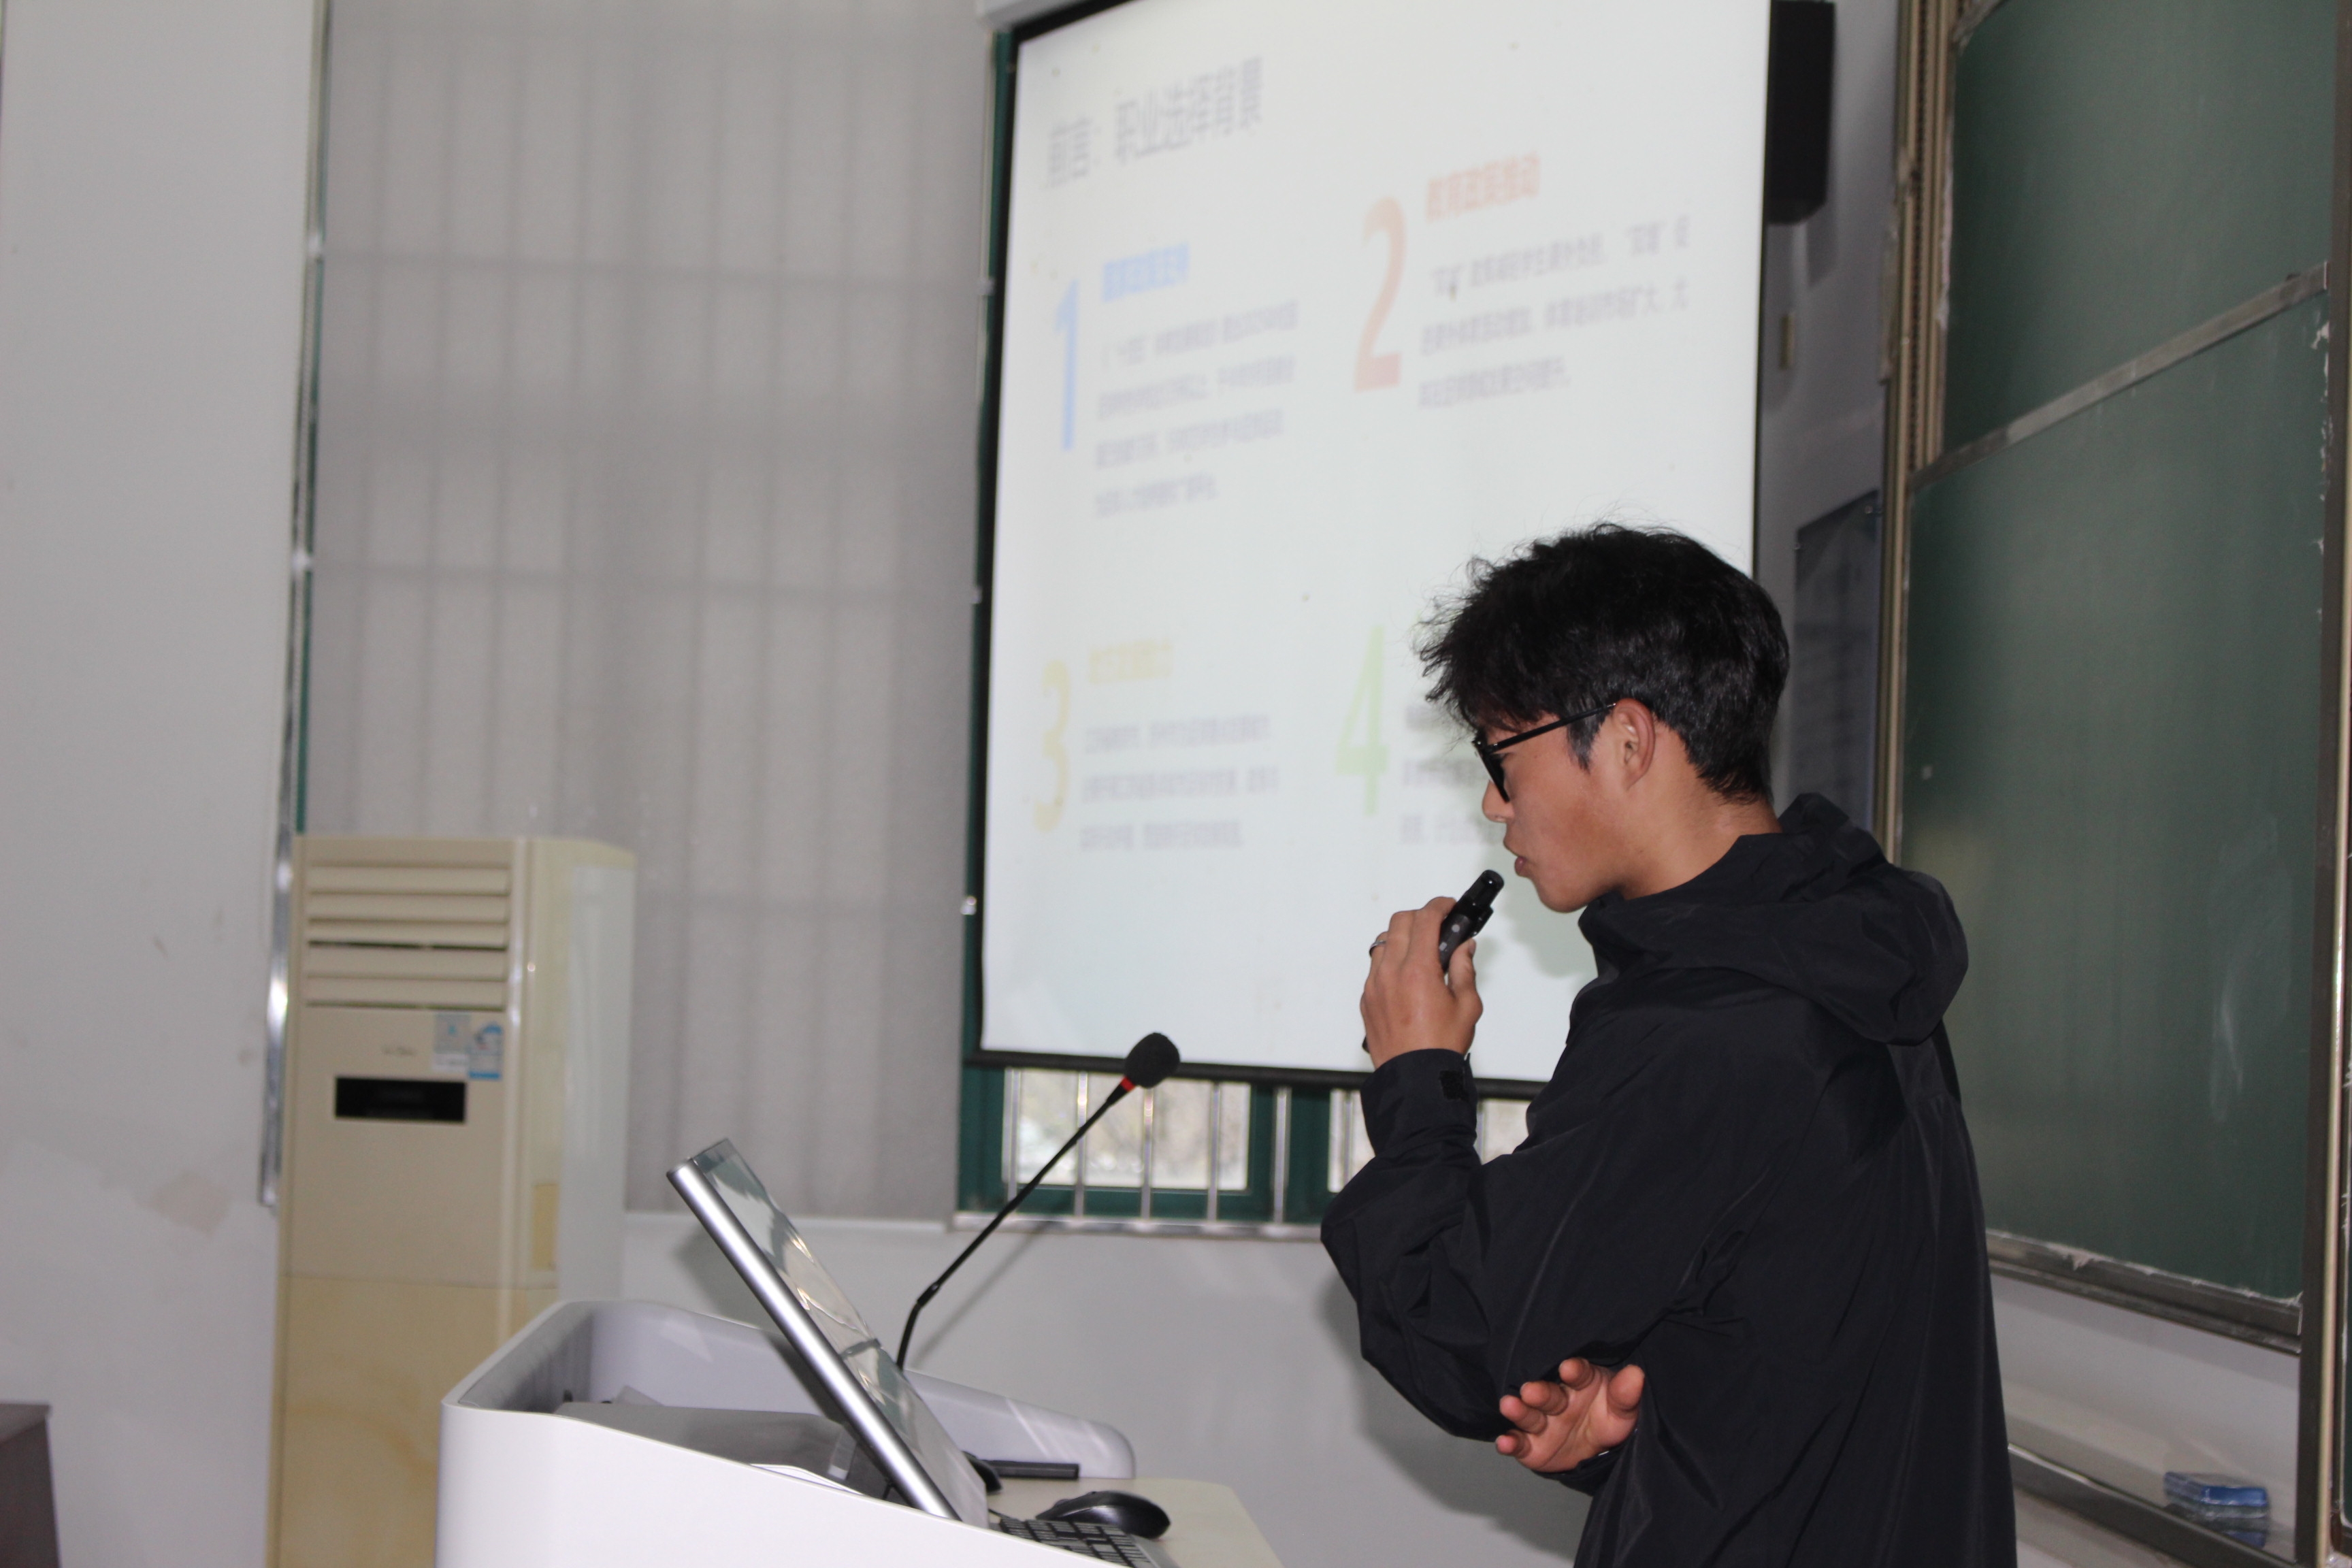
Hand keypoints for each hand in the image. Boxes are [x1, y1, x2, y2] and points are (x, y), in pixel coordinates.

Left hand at [1360, 897, 1480, 1067]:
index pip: (1425, 919)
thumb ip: (1464, 969)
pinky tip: (1407, 976)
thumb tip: (1464, 947)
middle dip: (1420, 917)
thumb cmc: (1440, 1046)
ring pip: (1382, 942)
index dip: (1440, 906)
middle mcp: (1390, 973)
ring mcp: (1374, 985)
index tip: (1449, 906)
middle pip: (1399, 921)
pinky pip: (1375, 967)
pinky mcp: (1367, 999)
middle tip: (1438, 926)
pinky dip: (1390, 961)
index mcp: (1418, 970)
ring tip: (1422, 952)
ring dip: (1402, 938)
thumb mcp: (1467, 1005)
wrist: (1414, 1077)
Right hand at [1495, 1359, 1643, 1473]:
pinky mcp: (1530, 1446)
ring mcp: (1541, 1422)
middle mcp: (1557, 1400)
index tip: (1570, 1369)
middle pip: (1548, 1394)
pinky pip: (1519, 1444)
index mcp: (1580, 1384)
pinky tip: (1503, 1443)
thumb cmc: (1607, 1419)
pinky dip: (1509, 1444)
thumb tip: (1636, 1375)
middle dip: (1540, 1392)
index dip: (1574, 1371)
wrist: (1597, 1452)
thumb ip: (1626, 1395)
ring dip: (1519, 1411)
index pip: (1578, 1374)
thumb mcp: (1622, 1410)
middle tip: (1531, 1391)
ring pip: (1529, 1416)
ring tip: (1509, 1405)